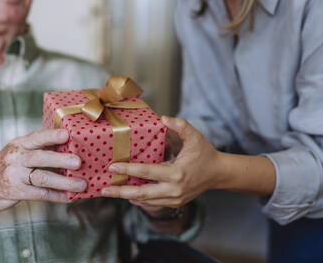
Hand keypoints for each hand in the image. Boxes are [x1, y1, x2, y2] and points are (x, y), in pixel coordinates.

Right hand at [0, 129, 86, 210]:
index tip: (67, 134)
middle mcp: (16, 158)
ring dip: (64, 182)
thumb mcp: (17, 150)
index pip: (37, 137)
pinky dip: (56, 196)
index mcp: (19, 144)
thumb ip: (37, 147)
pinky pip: (40, 194)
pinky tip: (69, 197)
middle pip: (41, 157)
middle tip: (79, 162)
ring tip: (81, 184)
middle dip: (61, 159)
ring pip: (43, 178)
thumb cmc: (7, 165)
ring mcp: (15, 176)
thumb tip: (69, 144)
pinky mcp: (16, 192)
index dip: (52, 135)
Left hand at [101, 116, 221, 207]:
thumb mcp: (195, 136)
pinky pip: (153, 204)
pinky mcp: (175, 203)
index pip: (147, 172)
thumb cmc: (205, 153)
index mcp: (177, 173)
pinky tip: (128, 196)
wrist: (218, 173)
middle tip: (103, 189)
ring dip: (128, 197)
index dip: (128, 169)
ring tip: (111, 192)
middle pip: (142, 194)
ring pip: (146, 202)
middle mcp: (174, 189)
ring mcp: (174, 199)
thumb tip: (163, 118)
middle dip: (121, 192)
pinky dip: (140, 201)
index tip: (112, 166)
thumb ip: (180, 125)